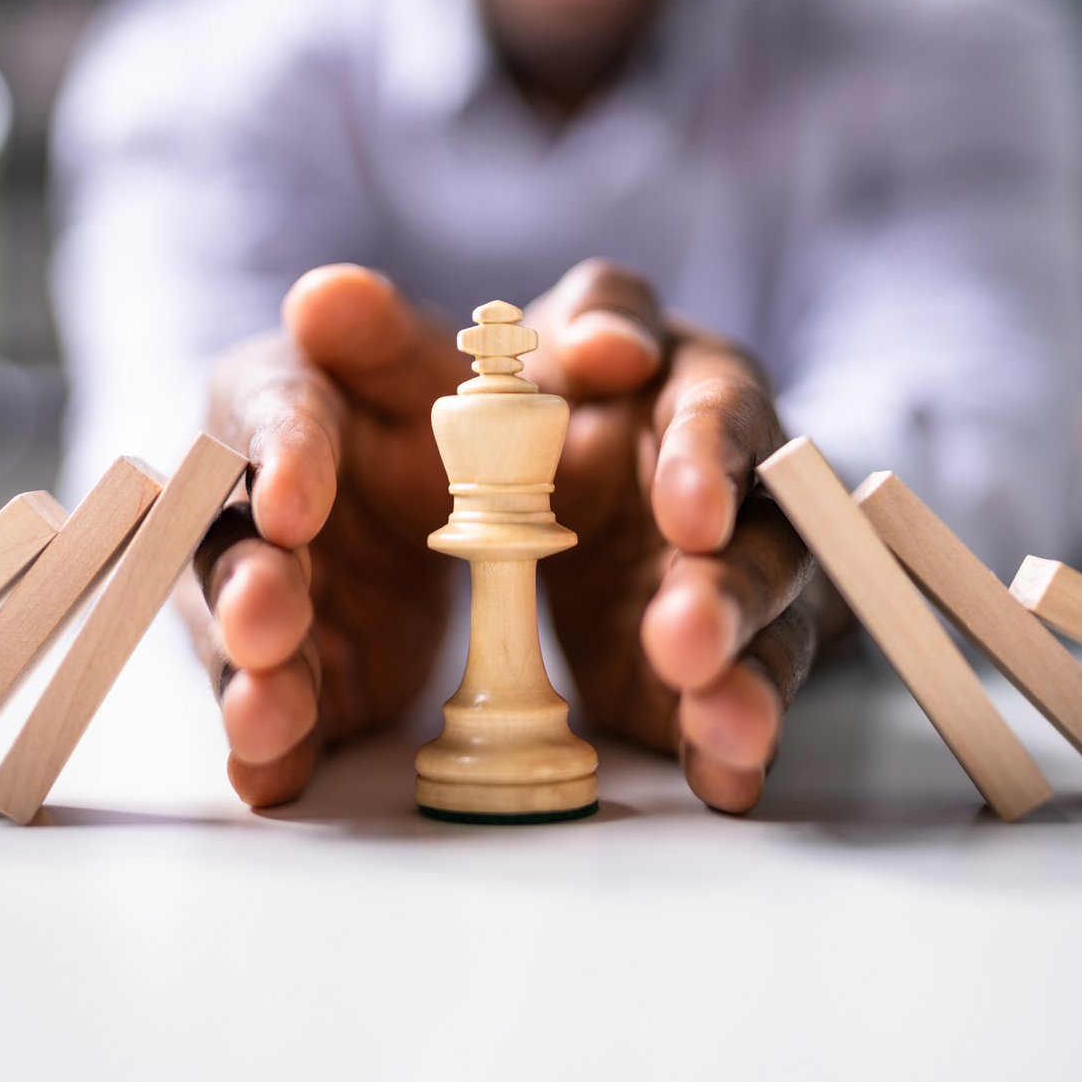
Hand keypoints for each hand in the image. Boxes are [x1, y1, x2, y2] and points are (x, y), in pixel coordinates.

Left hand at [183, 261, 848, 812]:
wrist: (539, 491)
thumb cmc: (504, 413)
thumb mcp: (431, 372)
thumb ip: (384, 343)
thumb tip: (323, 301)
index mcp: (675, 386)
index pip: (709, 400)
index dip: (704, 450)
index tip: (680, 504)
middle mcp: (723, 482)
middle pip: (750, 530)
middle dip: (721, 585)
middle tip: (681, 635)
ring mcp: (721, 575)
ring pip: (758, 620)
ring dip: (740, 672)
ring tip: (718, 721)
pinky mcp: (704, 661)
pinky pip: (733, 700)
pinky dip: (730, 742)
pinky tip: (724, 780)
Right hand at [183, 265, 464, 805]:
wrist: (453, 490)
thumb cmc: (427, 401)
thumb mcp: (425, 355)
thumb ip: (382, 329)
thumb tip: (327, 295)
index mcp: (280, 400)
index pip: (271, 418)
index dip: (281, 459)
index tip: (295, 503)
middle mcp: (249, 500)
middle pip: (230, 542)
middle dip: (247, 588)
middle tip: (269, 622)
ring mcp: (267, 593)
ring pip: (240, 638)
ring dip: (251, 680)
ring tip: (267, 721)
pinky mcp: (295, 668)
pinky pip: (274, 711)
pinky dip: (272, 749)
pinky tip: (271, 782)